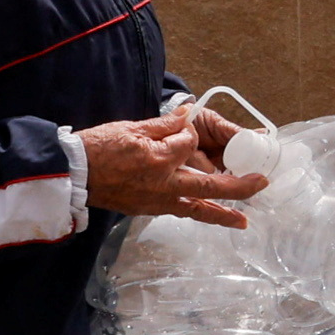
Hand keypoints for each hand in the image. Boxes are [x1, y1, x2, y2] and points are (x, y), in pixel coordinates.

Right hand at [82, 107, 267, 223]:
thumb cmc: (98, 147)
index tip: (180, 127)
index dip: (188, 132)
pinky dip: (200, 215)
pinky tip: (213, 218)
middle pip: (211, 185)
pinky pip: (181, 212)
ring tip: (244, 220)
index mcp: (159, 158)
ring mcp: (157, 199)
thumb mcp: (132, 127)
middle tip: (261, 182)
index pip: (189, 142)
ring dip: (223, 213)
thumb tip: (187, 114)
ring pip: (198, 207)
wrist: (73, 173)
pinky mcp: (149, 209)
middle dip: (239, 185)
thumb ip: (164, 124)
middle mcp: (163, 183)